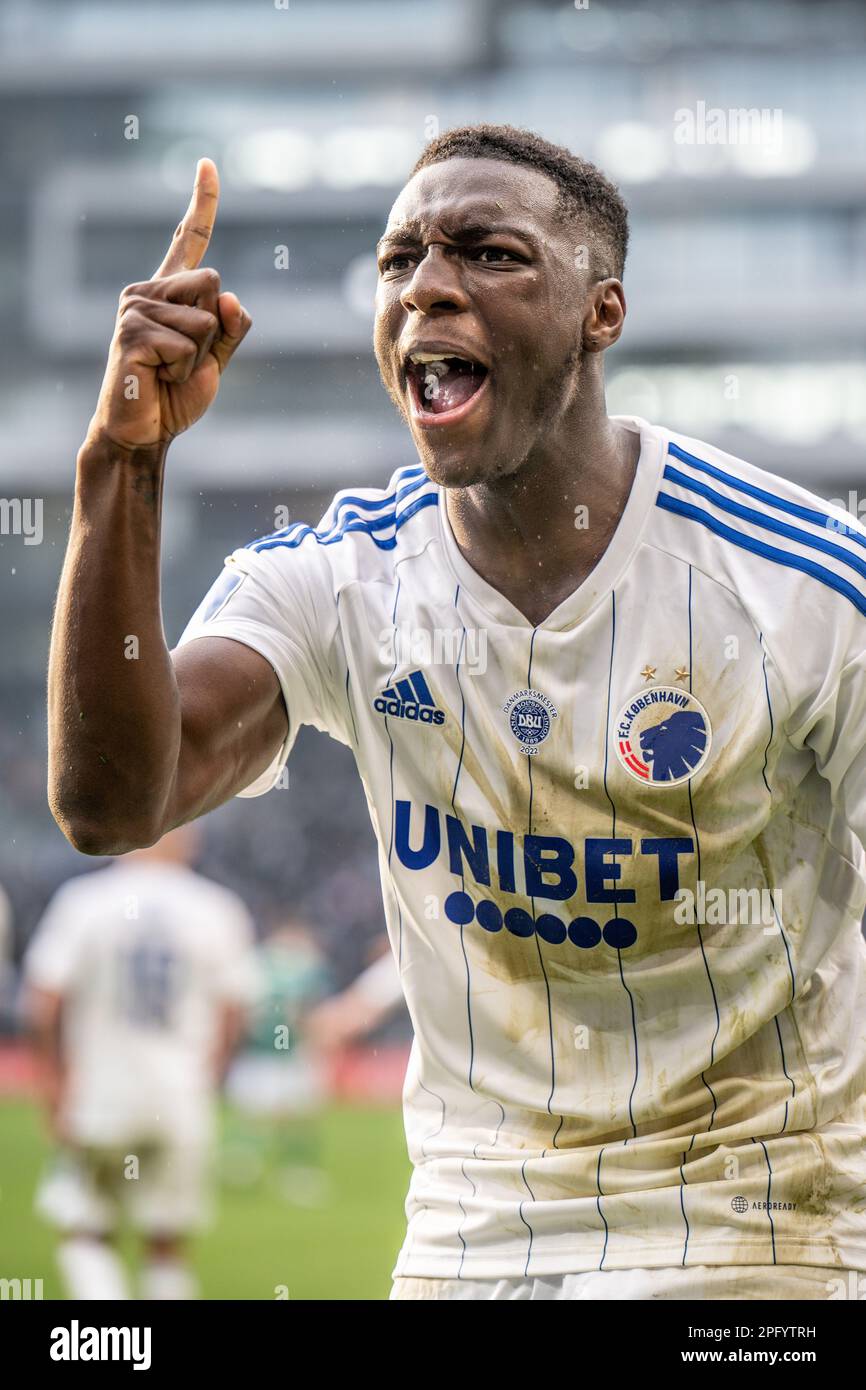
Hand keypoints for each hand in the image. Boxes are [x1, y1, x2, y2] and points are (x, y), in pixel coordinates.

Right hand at [84, 158, 250, 451]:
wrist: (143, 433)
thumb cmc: (175, 396)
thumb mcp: (217, 361)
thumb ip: (232, 328)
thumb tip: (233, 299)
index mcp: (168, 293)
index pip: (187, 240)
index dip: (201, 203)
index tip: (208, 163)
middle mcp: (147, 290)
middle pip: (214, 283)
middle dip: (215, 330)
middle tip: (184, 361)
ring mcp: (135, 307)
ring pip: (206, 317)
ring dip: (200, 355)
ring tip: (168, 371)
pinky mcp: (131, 331)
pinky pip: (189, 341)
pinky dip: (185, 367)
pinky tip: (158, 376)